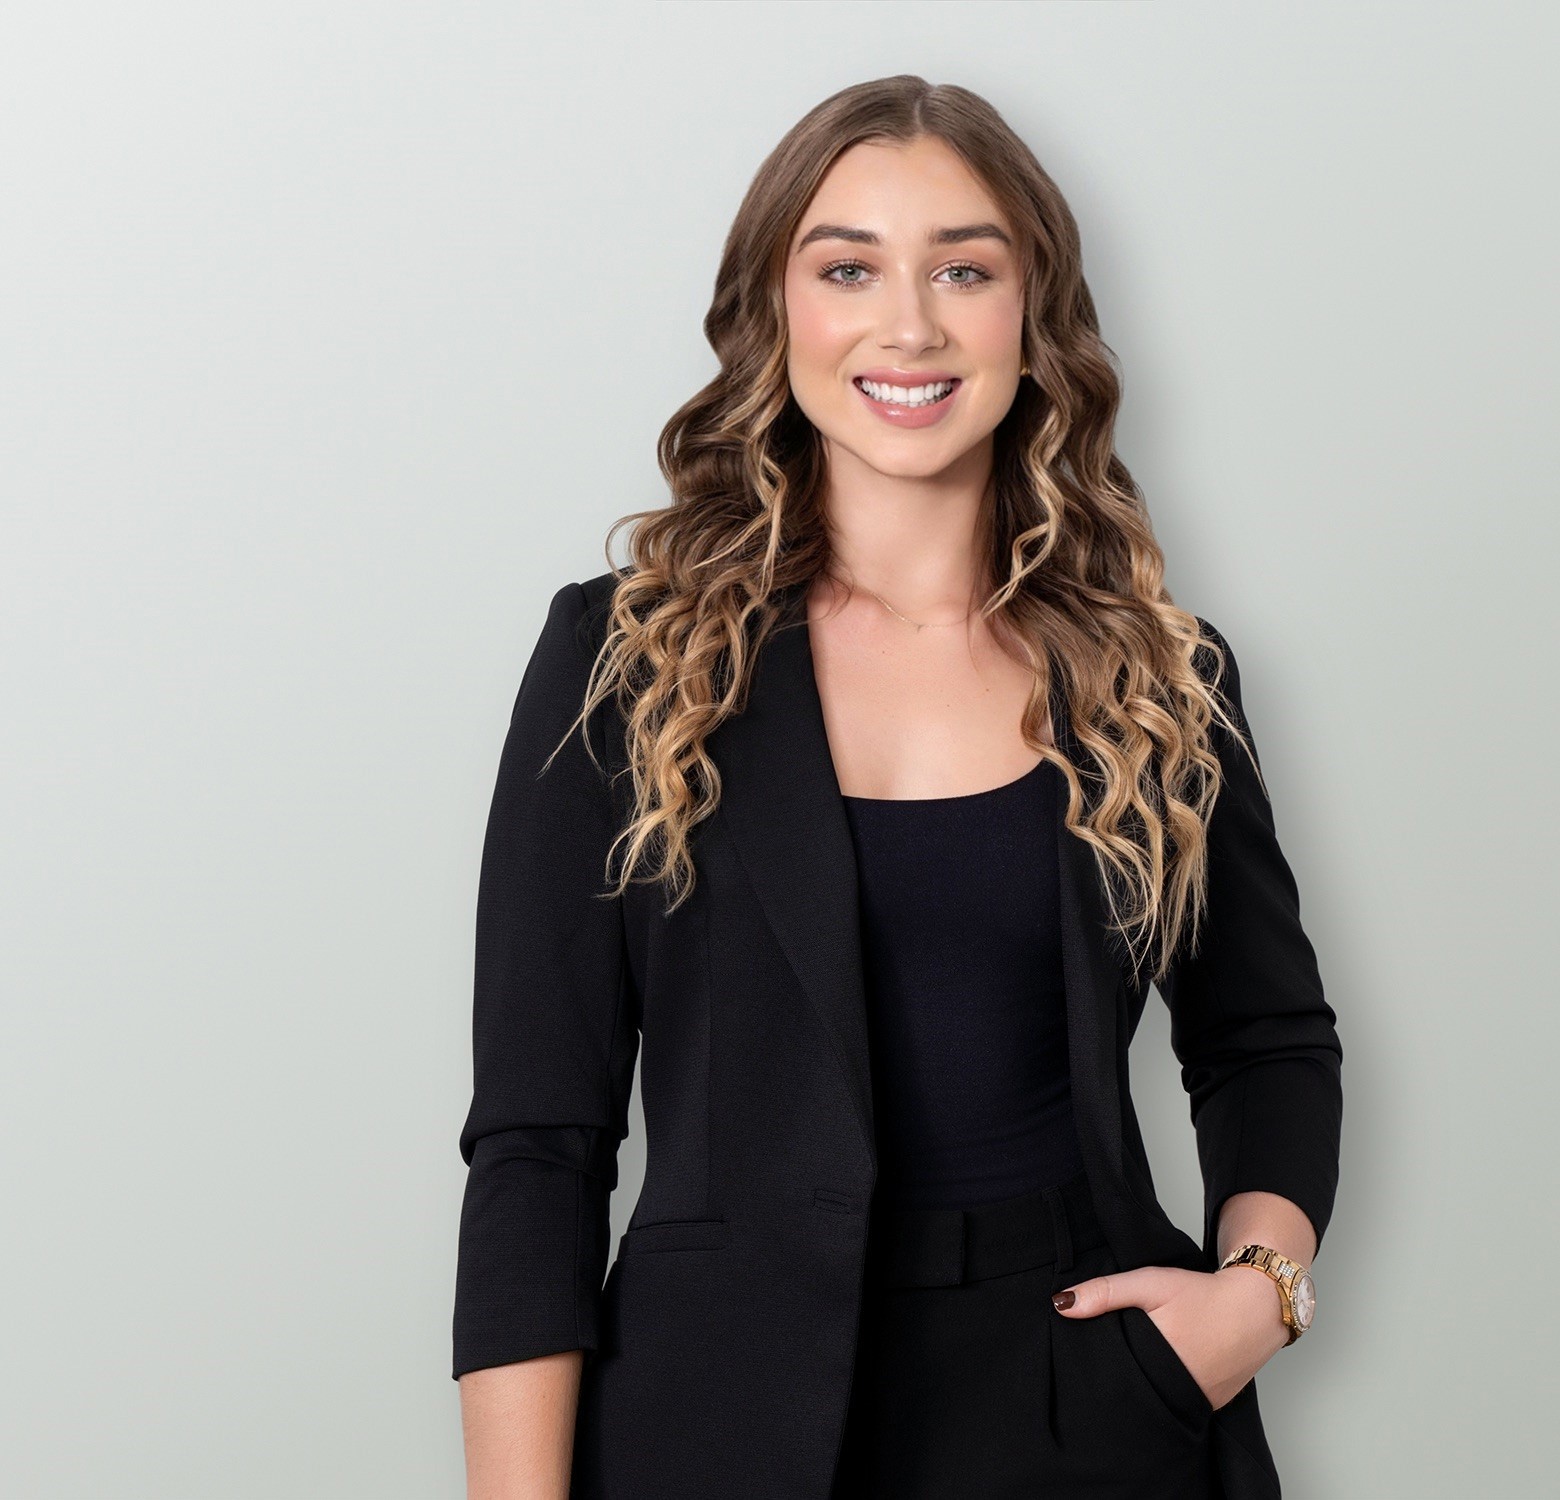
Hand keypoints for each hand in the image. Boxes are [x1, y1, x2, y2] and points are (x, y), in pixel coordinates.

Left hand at [1051, 1264, 1289, 1410]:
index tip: (1075, 1361)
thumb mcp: (1150, 1282)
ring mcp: (1196, 1403)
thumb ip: (1106, 1292)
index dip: (1092, 1369)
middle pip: (1130, 1393)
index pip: (1112, 1375)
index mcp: (1159, 1359)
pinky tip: (1151, 1378)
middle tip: (1093, 1369)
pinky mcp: (1208, 1406)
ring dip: (1137, 1390)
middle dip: (1111, 1382)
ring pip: (1153, 1402)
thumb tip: (1061, 1305)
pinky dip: (1161, 1394)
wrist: (1257, 1308)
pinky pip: (1175, 1405)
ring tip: (1119, 1374)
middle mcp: (1178, 1389)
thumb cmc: (1203, 1293)